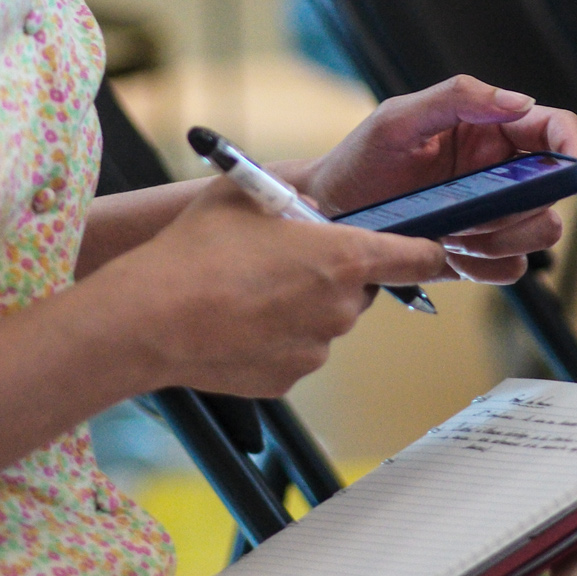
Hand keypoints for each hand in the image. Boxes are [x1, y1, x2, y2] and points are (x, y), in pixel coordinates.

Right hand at [113, 184, 447, 398]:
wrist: (151, 318)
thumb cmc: (198, 250)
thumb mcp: (247, 195)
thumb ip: (292, 200)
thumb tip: (309, 211)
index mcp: (346, 257)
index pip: (418, 257)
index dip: (425, 250)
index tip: (426, 250)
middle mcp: (341, 309)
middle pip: (360, 290)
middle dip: (334, 276)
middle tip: (284, 263)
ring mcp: (316, 350)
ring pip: (324, 323)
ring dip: (301, 309)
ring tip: (247, 293)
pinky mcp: (287, 380)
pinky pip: (294, 353)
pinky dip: (275, 341)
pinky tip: (236, 323)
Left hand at [287, 75, 576, 284]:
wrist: (326, 216)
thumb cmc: (358, 162)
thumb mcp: (399, 118)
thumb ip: (457, 97)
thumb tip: (518, 100)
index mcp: (489, 129)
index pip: (554, 127)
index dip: (574, 144)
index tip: (573, 167)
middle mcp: (498, 171)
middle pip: (555, 190)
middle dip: (530, 206)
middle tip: (483, 213)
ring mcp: (491, 215)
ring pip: (539, 232)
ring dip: (505, 238)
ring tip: (456, 232)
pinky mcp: (479, 253)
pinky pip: (511, 267)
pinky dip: (487, 265)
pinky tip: (450, 252)